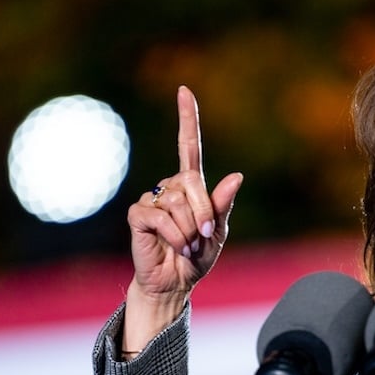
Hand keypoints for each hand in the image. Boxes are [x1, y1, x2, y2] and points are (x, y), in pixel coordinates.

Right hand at [123, 86, 242, 349]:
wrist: (175, 283)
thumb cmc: (197, 258)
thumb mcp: (219, 233)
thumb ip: (223, 206)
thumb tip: (237, 176)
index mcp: (191, 187)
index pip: (188, 146)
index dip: (187, 119)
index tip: (184, 91)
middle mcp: (169, 187)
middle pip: (190, 181)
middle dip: (203, 212)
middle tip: (204, 237)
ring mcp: (152, 199)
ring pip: (177, 203)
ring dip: (189, 231)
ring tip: (187, 246)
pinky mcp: (138, 215)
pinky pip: (160, 217)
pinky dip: (174, 236)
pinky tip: (174, 247)